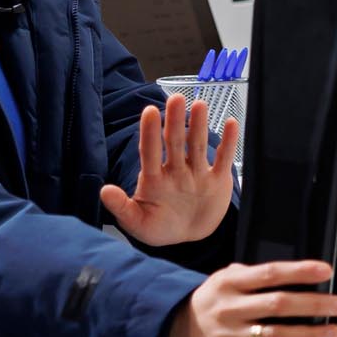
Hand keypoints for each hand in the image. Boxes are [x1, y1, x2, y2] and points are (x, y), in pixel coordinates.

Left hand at [101, 94, 237, 246]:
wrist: (189, 237)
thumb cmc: (160, 228)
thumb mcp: (137, 223)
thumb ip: (122, 208)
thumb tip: (104, 191)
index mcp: (154, 180)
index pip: (150, 152)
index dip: (150, 132)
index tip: (150, 112)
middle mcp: (175, 171)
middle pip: (174, 142)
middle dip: (175, 121)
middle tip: (176, 98)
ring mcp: (197, 173)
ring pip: (197, 145)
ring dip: (199, 125)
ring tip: (199, 105)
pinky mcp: (217, 180)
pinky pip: (224, 159)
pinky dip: (229, 142)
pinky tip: (232, 123)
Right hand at [166, 260, 336, 336]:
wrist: (171, 330)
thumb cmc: (209, 301)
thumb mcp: (223, 278)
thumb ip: (252, 273)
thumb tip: (290, 271)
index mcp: (230, 283)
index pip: (270, 274)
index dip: (300, 271)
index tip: (325, 271)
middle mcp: (230, 308)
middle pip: (278, 304)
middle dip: (313, 304)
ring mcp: (230, 335)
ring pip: (274, 336)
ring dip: (307, 335)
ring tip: (332, 332)